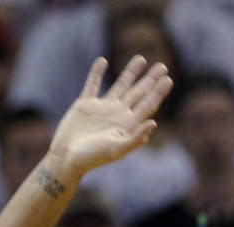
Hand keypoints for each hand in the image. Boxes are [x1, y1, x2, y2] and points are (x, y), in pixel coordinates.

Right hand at [48, 55, 172, 177]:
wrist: (66, 159)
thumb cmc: (91, 159)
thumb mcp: (116, 150)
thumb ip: (135, 138)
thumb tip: (153, 123)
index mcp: (126, 125)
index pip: (147, 105)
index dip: (158, 93)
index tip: (167, 80)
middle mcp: (116, 114)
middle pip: (138, 93)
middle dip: (150, 80)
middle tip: (162, 67)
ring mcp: (101, 109)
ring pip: (119, 86)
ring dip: (130, 73)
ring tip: (140, 59)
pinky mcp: (84, 106)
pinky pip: (92, 85)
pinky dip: (96, 73)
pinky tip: (102, 61)